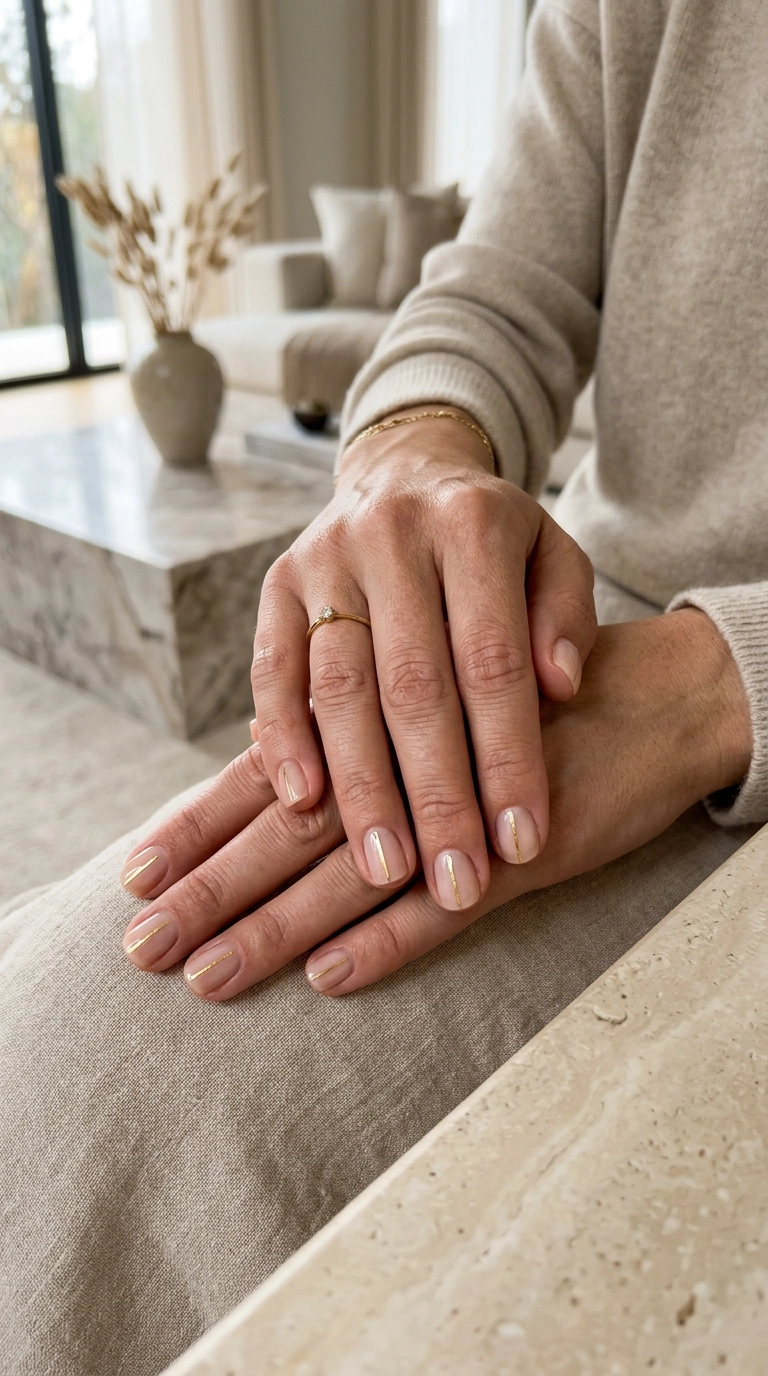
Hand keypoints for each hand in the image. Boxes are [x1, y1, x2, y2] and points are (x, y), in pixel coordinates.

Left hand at [120, 610, 750, 997]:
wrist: (657, 695)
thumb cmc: (538, 704)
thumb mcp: (444, 707)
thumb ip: (368, 738)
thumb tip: (277, 774)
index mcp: (380, 723)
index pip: (270, 782)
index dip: (200, 828)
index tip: (135, 875)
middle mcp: (406, 764)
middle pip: (289, 833)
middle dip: (212, 890)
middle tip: (142, 947)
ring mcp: (461, 810)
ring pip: (349, 875)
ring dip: (276, 927)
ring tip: (208, 976)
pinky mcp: (521, 853)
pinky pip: (446, 907)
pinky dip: (388, 939)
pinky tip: (331, 974)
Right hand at [249, 408, 596, 914]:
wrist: (406, 472)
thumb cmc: (494, 540)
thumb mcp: (554, 556)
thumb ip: (566, 616)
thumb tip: (562, 687)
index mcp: (474, 525)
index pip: (494, 661)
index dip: (508, 758)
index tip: (522, 844)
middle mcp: (392, 535)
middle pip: (413, 685)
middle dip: (435, 795)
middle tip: (452, 882)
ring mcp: (325, 558)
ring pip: (338, 687)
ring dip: (360, 786)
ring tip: (383, 869)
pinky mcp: (277, 583)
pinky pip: (273, 670)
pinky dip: (284, 740)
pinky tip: (302, 805)